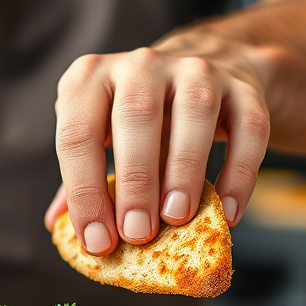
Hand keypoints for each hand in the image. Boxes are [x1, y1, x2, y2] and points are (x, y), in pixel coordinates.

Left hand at [47, 40, 270, 253]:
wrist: (201, 69)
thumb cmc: (136, 121)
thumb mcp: (100, 136)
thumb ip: (79, 178)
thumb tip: (56, 226)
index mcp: (91, 78)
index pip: (77, 133)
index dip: (83, 190)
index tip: (97, 241)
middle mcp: (141, 64)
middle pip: (135, 117)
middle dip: (134, 181)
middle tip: (136, 233)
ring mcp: (195, 70)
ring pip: (194, 113)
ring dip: (184, 170)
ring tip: (176, 218)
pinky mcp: (241, 86)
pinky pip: (248, 127)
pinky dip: (239, 172)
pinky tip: (227, 212)